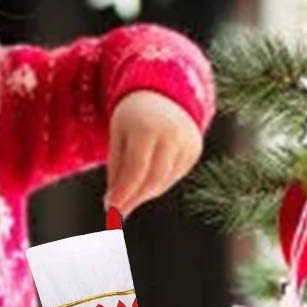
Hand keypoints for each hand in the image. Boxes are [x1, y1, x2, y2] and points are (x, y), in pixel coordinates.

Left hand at [104, 90, 202, 217]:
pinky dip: (158, 182)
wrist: (163, 94)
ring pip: (164, 182)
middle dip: (134, 198)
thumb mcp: (118, 137)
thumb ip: (116, 171)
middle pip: (153, 180)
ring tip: (130, 191)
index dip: (123, 193)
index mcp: (147, 128)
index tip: (111, 210)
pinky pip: (174, 176)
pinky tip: (148, 176)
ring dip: (145, 192)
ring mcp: (187, 142)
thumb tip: (113, 207)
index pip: (135, 170)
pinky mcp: (195, 149)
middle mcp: (172, 135)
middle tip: (118, 212)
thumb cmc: (132, 117)